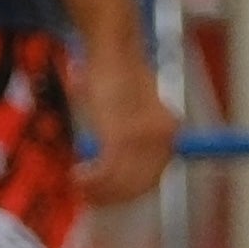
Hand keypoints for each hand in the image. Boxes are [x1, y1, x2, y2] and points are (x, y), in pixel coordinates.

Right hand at [77, 40, 174, 208]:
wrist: (116, 49)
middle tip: (89, 198)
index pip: (152, 178)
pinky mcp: (122, 134)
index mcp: (169, 134)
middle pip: (139, 185)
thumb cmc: (121, 77)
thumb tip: (119, 169)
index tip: (108, 197)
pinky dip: (93, 178)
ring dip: (99, 190)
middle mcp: (162, 139)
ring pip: (122, 181)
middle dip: (112, 197)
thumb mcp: (137, 108)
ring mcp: (143, 138)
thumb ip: (135, 138)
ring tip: (79, 185)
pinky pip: (108, 170)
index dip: (128, 192)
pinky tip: (78, 175)